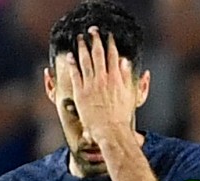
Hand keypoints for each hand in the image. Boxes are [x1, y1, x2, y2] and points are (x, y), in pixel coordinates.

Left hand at [61, 27, 137, 148]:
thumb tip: (125, 62)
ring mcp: (91, 85)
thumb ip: (125, 77)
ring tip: (80, 38)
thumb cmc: (121, 116)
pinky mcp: (81, 93)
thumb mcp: (128, 94)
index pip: (113, 55)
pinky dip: (72, 64)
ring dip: (82, 47)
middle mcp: (103, 79)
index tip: (108, 35)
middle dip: (95, 40)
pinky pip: (75, 74)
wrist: (110, 130)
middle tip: (92, 30)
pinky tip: (70, 56)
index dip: (110, 43)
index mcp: (116, 78)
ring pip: (86, 61)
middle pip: (99, 54)